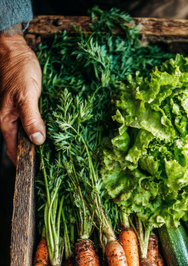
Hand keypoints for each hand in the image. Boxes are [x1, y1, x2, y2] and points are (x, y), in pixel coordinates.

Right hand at [0, 30, 44, 164]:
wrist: (14, 50)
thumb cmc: (18, 70)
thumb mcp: (27, 95)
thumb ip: (31, 118)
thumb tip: (37, 140)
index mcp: (6, 122)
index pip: (15, 152)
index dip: (27, 162)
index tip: (43, 171)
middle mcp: (9, 122)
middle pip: (22, 145)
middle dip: (37, 154)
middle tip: (56, 162)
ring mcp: (16, 115)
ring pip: (28, 135)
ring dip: (40, 141)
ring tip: (58, 150)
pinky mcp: (24, 108)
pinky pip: (33, 123)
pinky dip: (41, 129)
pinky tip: (54, 131)